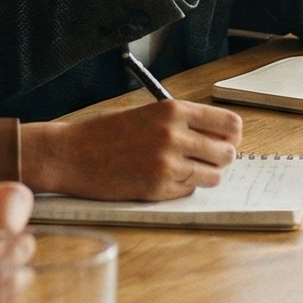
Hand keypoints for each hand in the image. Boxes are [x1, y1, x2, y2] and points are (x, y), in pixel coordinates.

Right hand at [23, 100, 242, 199]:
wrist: (71, 154)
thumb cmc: (107, 133)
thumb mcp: (148, 114)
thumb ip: (183, 123)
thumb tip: (221, 138)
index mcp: (173, 111)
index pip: (229, 124)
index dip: (230, 135)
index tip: (225, 139)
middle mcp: (174, 136)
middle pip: (227, 153)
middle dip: (220, 158)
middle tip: (204, 159)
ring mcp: (167, 165)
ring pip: (213, 176)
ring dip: (204, 175)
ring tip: (183, 170)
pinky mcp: (158, 189)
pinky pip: (188, 191)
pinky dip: (182, 188)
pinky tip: (162, 179)